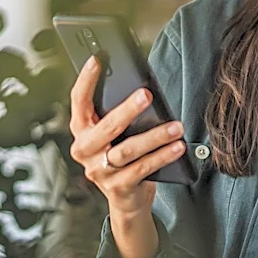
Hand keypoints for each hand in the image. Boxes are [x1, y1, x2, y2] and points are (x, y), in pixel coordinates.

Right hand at [68, 55, 186, 217]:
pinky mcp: (117, 187)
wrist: (128, 198)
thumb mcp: (119, 132)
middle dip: (127, 110)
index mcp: (82, 130)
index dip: (86, 80)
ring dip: (154, 137)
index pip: (79, 101)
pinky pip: (142, 169)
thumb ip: (123, 114)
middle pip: (106, 127)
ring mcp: (99, 171)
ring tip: (176, 127)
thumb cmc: (125, 154)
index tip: (96, 59)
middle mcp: (85, 150)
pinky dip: (162, 156)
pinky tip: (178, 147)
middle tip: (146, 94)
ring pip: (127, 150)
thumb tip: (144, 90)